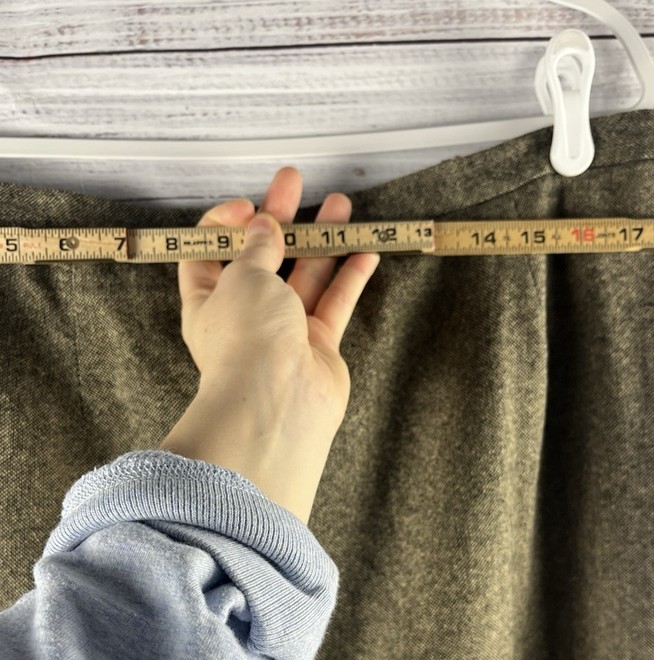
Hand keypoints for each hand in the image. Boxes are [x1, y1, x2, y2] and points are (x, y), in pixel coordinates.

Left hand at [177, 166, 379, 440]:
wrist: (277, 404)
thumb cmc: (246, 341)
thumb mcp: (244, 277)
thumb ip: (258, 248)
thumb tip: (263, 227)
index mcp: (208, 300)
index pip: (208, 253)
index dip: (224, 223)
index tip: (248, 204)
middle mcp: (244, 315)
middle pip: (263, 258)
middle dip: (279, 219)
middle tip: (294, 181)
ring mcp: (283, 332)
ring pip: (304, 276)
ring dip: (321, 240)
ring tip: (341, 205)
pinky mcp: (317, 348)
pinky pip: (334, 304)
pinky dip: (349, 277)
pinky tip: (365, 251)